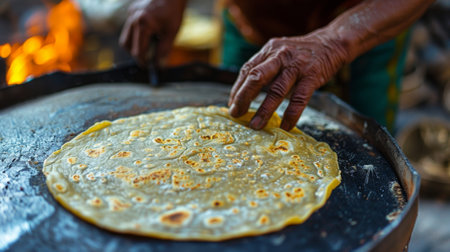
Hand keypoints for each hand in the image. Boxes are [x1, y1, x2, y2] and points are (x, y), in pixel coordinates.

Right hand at [119, 0, 186, 64]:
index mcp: (144, 24)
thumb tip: (160, 66)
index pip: (138, 51)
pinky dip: (136, 35)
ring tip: (148, 46)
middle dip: (137, 54)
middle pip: (127, 45)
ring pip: (125, 37)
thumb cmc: (173, 11)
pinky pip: (129, 28)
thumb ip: (164, 50)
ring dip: (134, 45)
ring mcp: (130, 14)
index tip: (149, 67)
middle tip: (148, 59)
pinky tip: (148, 34)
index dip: (144, 62)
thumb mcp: (171, 32)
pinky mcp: (131, 11)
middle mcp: (133, 19)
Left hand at [228, 29, 348, 130]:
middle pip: (256, 77)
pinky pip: (299, 99)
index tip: (232, 106)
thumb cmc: (300, 53)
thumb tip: (244, 93)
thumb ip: (264, 68)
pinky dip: (291, 114)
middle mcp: (280, 56)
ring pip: (276, 90)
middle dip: (243, 97)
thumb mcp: (279, 53)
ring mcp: (296, 66)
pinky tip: (285, 126)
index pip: (247, 70)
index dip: (237, 89)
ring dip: (264, 110)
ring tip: (255, 125)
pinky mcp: (312, 76)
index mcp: (269, 51)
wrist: (331, 43)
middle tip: (236, 114)